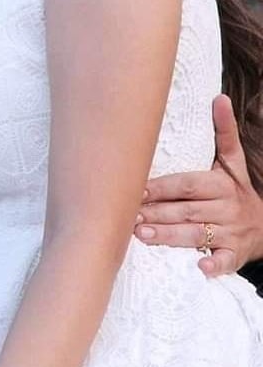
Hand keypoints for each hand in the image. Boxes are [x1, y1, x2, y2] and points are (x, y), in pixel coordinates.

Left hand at [134, 95, 262, 275]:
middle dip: (157, 213)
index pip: (187, 184)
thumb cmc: (236, 189)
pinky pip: (226, 261)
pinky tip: (200, 269)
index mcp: (221, 183)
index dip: (162, 187)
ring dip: (170, 236)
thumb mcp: (232, 161)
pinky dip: (215, 266)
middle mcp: (226, 208)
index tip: (137, 188)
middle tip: (129, 214)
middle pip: (186, 210)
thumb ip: (223, 132)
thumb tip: (220, 97)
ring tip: (142, 235)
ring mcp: (230, 233)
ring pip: (196, 235)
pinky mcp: (235, 255)